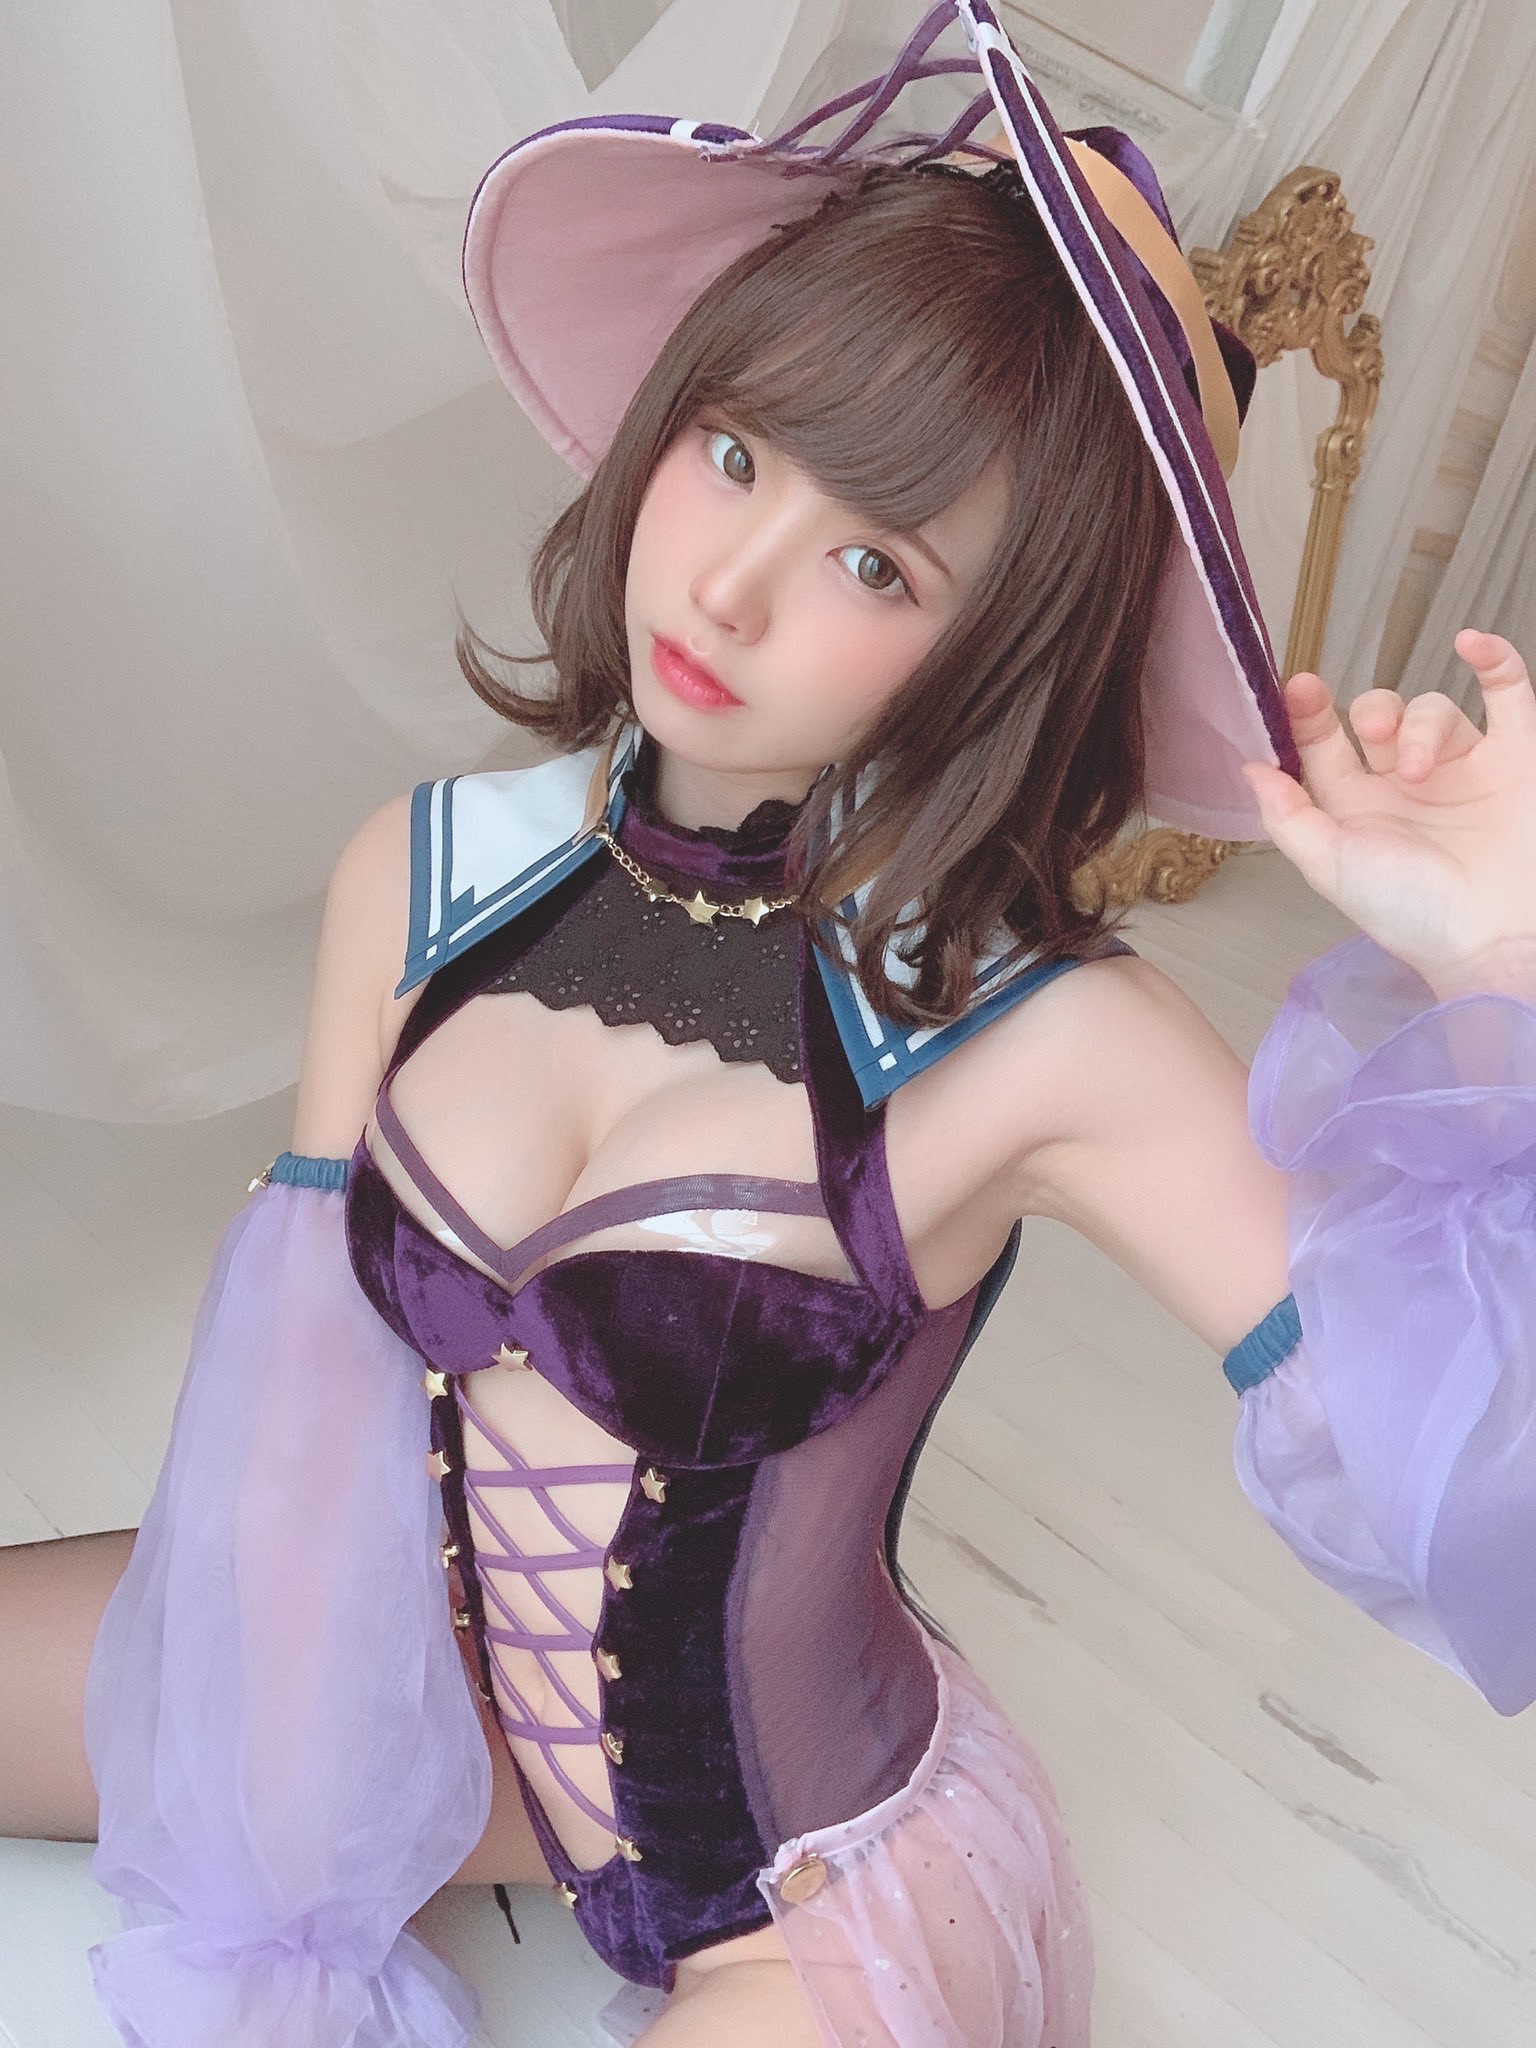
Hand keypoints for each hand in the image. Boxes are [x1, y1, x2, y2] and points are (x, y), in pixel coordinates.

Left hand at [1241, 630, 1535, 997]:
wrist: (1495, 933)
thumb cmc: (1412, 912)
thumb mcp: (1331, 866)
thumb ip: (1287, 817)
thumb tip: (1249, 768)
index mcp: (1359, 809)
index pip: (1324, 747)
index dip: (1307, 715)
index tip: (1297, 688)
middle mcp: (1408, 785)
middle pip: (1378, 718)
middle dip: (1370, 715)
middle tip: (1373, 737)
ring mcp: (1465, 768)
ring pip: (1432, 710)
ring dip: (1421, 725)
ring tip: (1421, 769)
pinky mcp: (1517, 756)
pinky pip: (1509, 693)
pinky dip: (1494, 661)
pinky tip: (1472, 644)